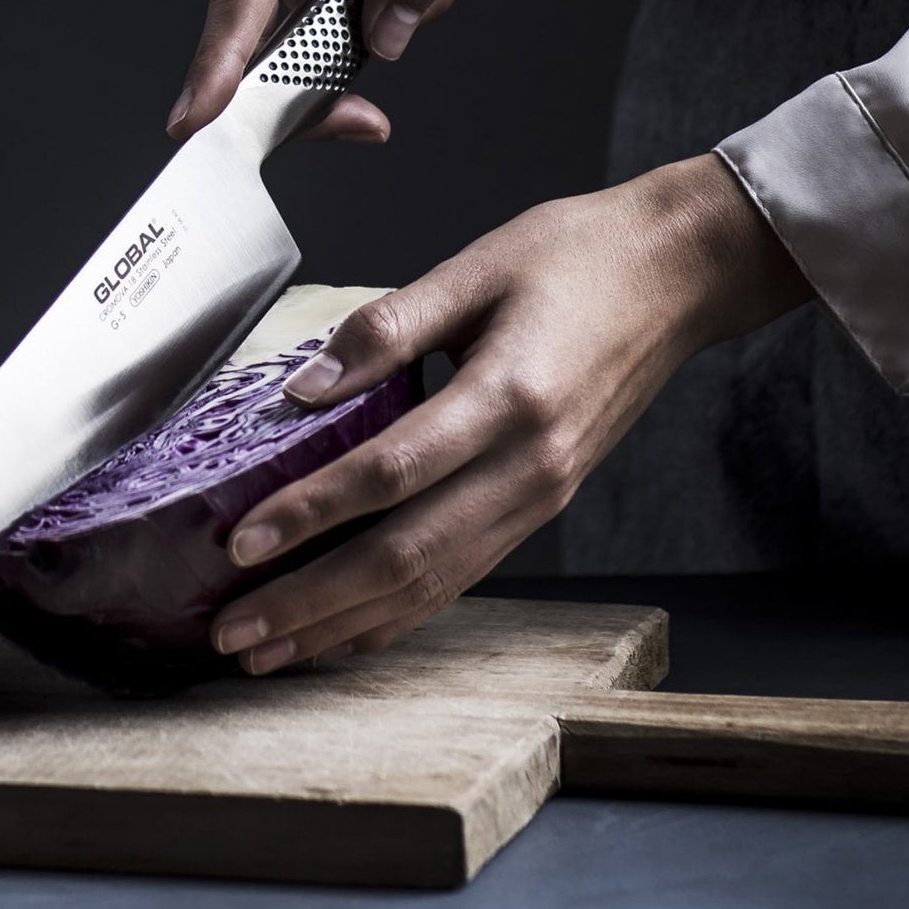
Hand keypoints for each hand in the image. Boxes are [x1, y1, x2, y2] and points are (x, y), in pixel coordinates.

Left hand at [208, 154, 812, 672]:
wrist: (676, 277)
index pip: (393, 472)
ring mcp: (540, 498)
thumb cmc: (579, 258)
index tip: (241, 540)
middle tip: (233, 631)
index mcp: (508, 398)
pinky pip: (460, 578)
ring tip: (270, 649)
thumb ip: (385, 326)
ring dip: (345, 625)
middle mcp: (529, 466)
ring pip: (432, 585)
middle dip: (311, 602)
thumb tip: (303, 386)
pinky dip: (397, 614)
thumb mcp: (474, 266)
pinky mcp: (540, 507)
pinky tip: (345, 630)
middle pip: (406, 557)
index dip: (312, 512)